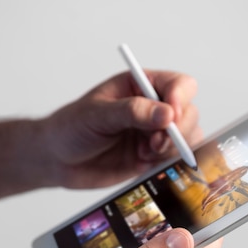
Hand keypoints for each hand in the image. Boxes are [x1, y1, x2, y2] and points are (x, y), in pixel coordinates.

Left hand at [42, 70, 202, 188]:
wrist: (58, 160)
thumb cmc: (71, 128)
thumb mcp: (96, 114)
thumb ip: (132, 112)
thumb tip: (166, 113)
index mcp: (140, 85)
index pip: (178, 85)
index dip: (181, 98)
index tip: (171, 116)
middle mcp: (153, 107)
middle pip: (189, 112)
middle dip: (178, 130)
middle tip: (154, 142)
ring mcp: (155, 133)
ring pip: (188, 137)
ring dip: (172, 148)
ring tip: (144, 153)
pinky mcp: (153, 157)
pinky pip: (176, 159)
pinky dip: (167, 163)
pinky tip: (144, 162)